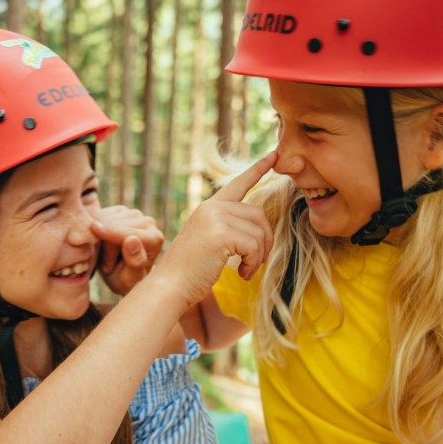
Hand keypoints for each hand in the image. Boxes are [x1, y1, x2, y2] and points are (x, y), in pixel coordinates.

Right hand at [91, 205, 163, 295]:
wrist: (121, 275)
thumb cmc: (126, 281)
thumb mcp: (129, 279)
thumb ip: (134, 260)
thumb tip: (132, 238)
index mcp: (155, 238)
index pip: (127, 234)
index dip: (110, 249)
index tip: (102, 263)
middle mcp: (148, 222)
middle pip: (115, 225)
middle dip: (105, 245)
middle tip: (107, 265)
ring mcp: (135, 214)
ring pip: (106, 219)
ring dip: (99, 238)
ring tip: (105, 256)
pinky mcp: (121, 210)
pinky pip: (100, 215)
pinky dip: (96, 229)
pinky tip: (101, 243)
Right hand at [153, 152, 276, 309]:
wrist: (169, 287)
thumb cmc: (190, 272)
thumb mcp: (209, 242)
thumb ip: (229, 227)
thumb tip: (261, 228)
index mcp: (208, 207)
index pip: (238, 184)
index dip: (257, 170)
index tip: (273, 156)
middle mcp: (212, 207)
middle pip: (259, 214)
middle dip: (264, 240)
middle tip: (255, 262)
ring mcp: (215, 218)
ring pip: (259, 232)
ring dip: (258, 256)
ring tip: (245, 270)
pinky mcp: (221, 233)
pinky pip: (254, 245)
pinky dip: (253, 263)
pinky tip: (242, 274)